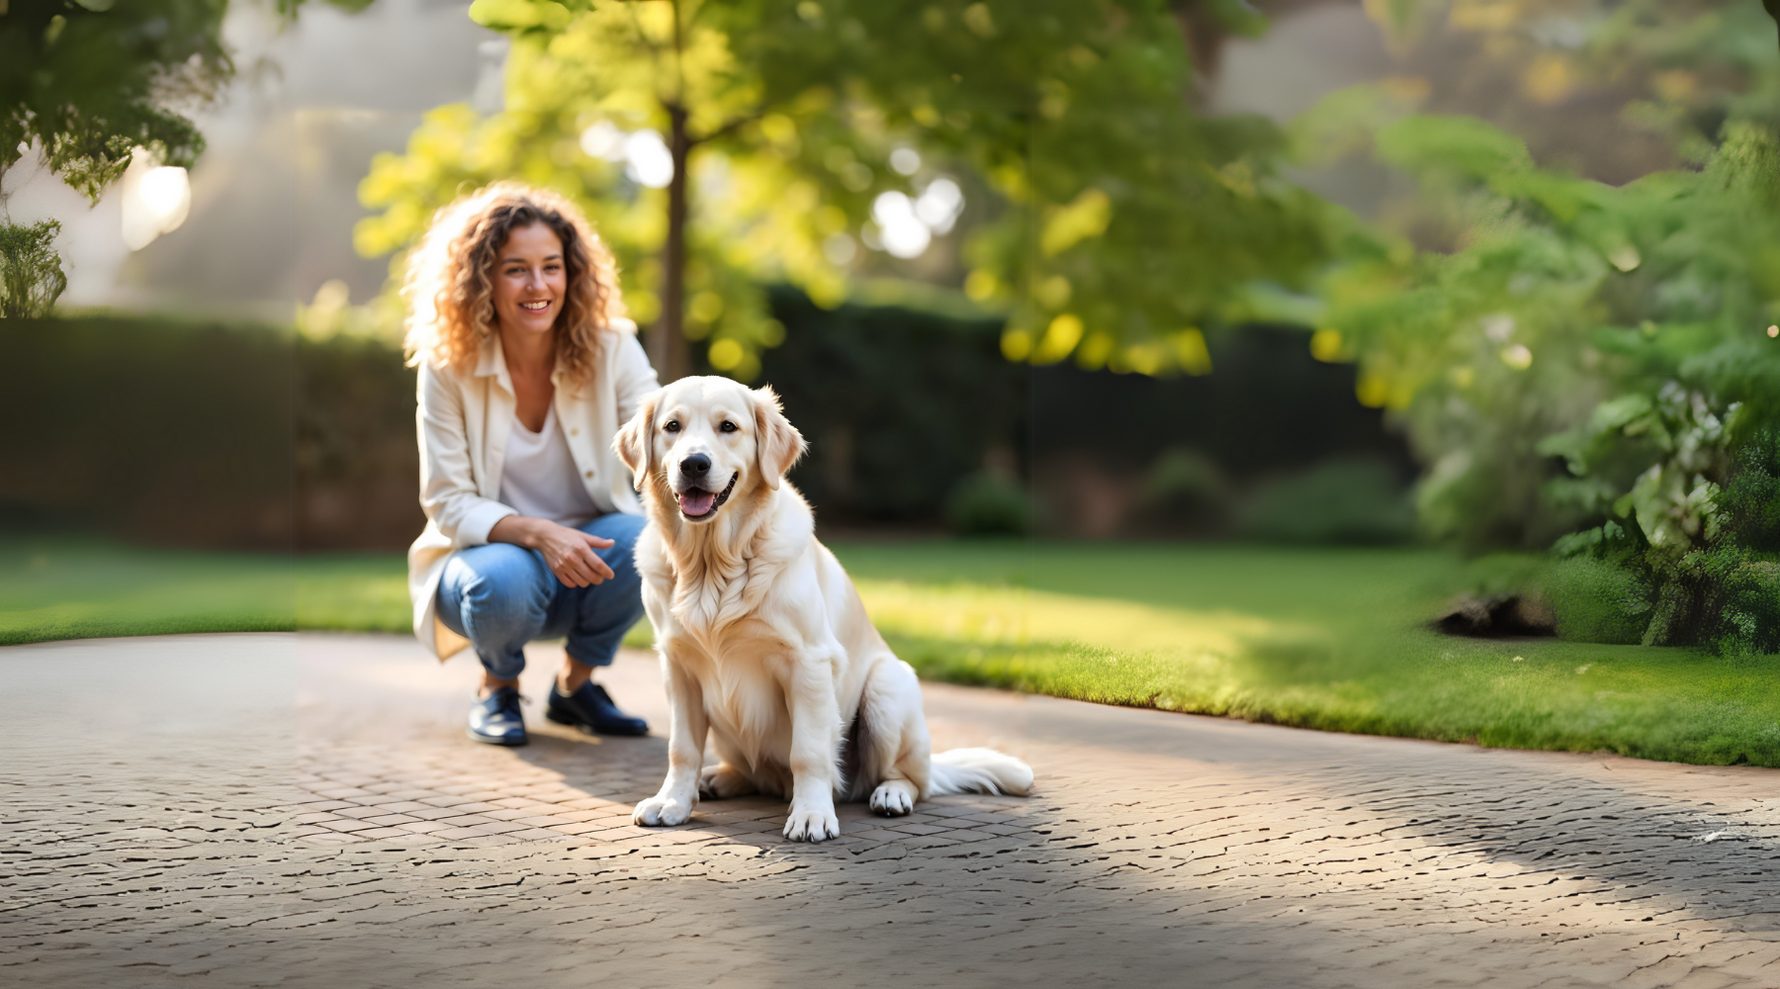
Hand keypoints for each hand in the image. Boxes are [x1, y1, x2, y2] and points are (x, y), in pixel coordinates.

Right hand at [490, 517, 615, 587]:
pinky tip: (578, 577)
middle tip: (600, 577)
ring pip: (582, 582)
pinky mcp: (557, 571)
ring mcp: (564, 566)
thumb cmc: (567, 535)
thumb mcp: (583, 536)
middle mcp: (573, 558)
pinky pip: (570, 584)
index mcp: (582, 549)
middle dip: (599, 579)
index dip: (607, 572)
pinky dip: (576, 583)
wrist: (545, 536)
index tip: (611, 575)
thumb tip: (612, 543)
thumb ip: (598, 542)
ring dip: (588, 581)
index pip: (598, 565)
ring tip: (589, 576)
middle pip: (591, 576)